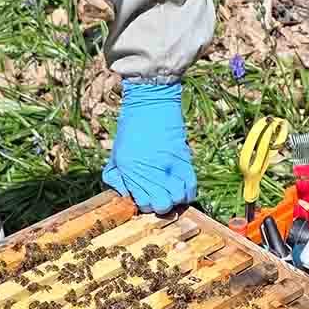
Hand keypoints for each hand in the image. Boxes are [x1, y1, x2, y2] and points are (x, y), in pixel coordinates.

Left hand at [101, 80, 196, 214]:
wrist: (150, 103)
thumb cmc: (130, 129)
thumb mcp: (116, 155)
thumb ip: (117, 179)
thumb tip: (127, 196)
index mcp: (131, 170)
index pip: (143, 203)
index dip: (145, 204)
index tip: (146, 196)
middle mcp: (151, 170)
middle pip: (162, 205)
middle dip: (160, 205)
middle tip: (159, 196)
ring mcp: (170, 165)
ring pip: (179, 198)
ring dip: (175, 199)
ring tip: (170, 191)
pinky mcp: (184, 158)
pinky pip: (192, 186)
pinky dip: (188, 192)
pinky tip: (181, 187)